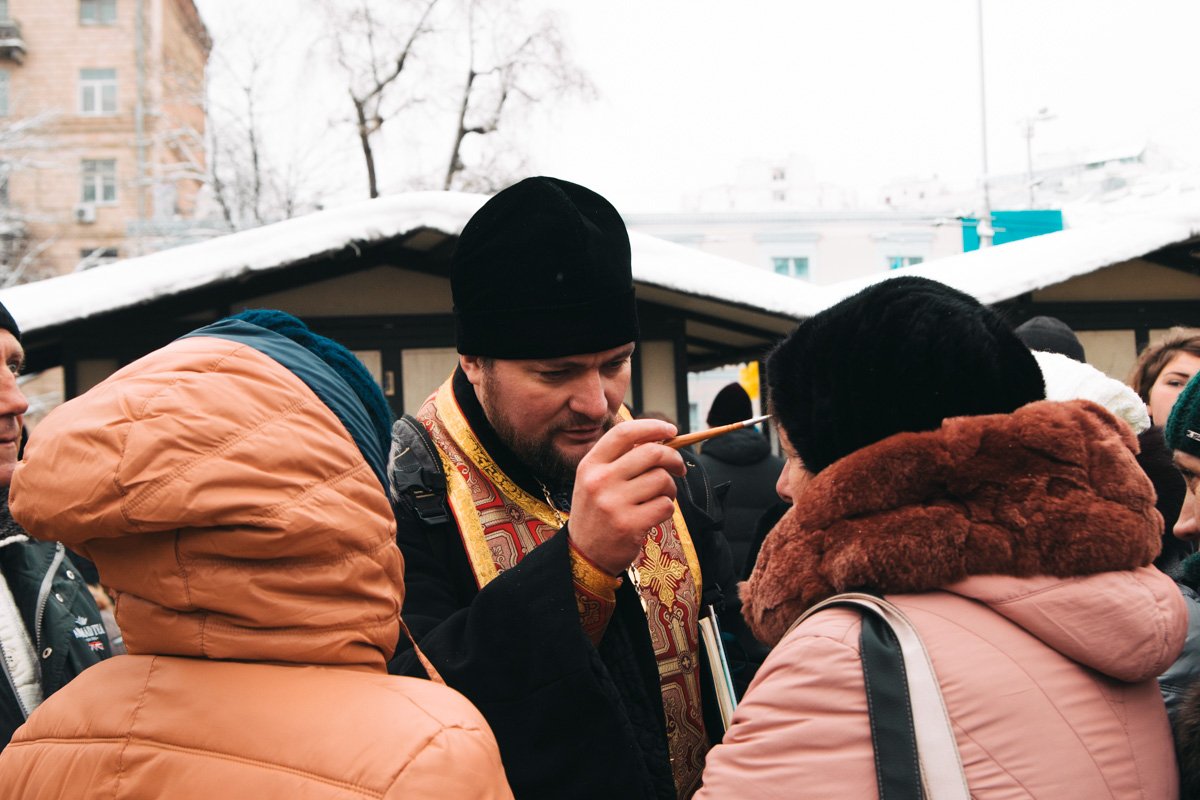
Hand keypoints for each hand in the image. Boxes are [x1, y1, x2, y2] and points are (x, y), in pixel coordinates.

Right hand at [568, 419, 685, 574]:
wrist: (584, 554)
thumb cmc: (596, 512)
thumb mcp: (594, 480)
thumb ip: (619, 459)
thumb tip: (659, 439)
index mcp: (590, 465)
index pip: (624, 433)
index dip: (652, 427)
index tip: (671, 430)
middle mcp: (599, 480)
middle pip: (651, 453)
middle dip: (673, 458)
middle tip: (678, 468)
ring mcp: (613, 503)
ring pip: (662, 479)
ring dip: (670, 488)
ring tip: (662, 496)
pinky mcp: (629, 525)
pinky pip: (665, 505)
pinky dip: (667, 508)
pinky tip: (655, 514)